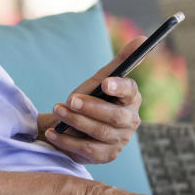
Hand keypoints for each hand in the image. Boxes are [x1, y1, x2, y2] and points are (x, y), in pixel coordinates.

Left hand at [40, 37, 145, 163]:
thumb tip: (142, 38)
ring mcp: (119, 141)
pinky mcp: (106, 156)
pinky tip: (52, 133)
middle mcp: (130, 121)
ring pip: (99, 132)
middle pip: (114, 117)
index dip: (119, 87)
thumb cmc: (90, 99)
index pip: (131, 91)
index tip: (105, 82)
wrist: (72, 126)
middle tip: (70, 99)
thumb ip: (120, 61)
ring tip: (57, 110)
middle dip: (91, 107)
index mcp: (131, 99)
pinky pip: (86, 149)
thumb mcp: (99, 79)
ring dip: (75, 121)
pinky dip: (66, 141)